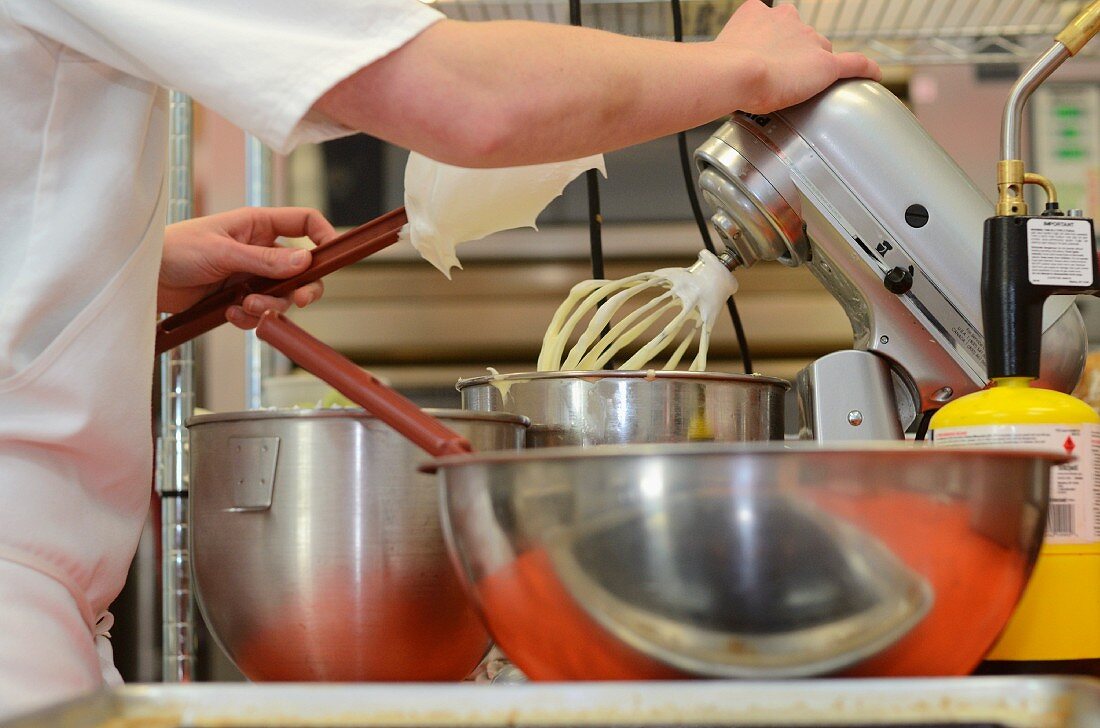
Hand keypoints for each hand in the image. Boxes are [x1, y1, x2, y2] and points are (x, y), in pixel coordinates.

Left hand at [158, 207, 336, 328]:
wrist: (143, 278)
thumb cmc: (174, 249)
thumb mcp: (222, 251)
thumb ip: (264, 260)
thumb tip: (305, 262)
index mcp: (258, 225)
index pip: (305, 223)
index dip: (324, 236)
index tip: (332, 257)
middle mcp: (260, 249)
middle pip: (303, 269)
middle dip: (302, 288)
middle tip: (297, 302)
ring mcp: (250, 275)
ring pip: (281, 296)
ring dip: (268, 305)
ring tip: (244, 305)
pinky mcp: (237, 297)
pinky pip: (259, 312)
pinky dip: (249, 317)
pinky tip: (229, 312)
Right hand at [715, 1, 880, 113]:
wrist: (736, 72)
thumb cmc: (722, 68)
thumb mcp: (722, 49)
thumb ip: (732, 54)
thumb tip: (728, 71)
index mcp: (762, 13)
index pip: (775, 24)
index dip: (771, 43)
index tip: (765, 58)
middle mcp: (787, 20)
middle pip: (801, 37)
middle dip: (793, 55)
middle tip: (776, 78)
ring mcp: (808, 41)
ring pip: (820, 51)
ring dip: (812, 66)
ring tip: (798, 88)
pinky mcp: (825, 64)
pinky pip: (854, 64)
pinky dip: (866, 69)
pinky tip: (873, 75)